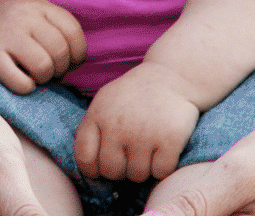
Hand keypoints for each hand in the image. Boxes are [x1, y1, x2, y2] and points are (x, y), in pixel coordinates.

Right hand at [0, 0, 86, 93]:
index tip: (64, 60)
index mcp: (35, 4)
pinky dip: (25, 87)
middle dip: (58, 69)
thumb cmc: (5, 25)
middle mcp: (21, 15)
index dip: (76, 53)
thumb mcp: (30, 12)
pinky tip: (18, 80)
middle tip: (44, 69)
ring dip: (42, 79)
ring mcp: (5, 34)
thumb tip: (77, 59)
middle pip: (60, 52)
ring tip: (31, 74)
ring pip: (44, 67)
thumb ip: (55, 26)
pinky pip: (22, 82)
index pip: (73, 32)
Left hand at [75, 61, 199, 184]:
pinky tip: (162, 150)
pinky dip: (162, 168)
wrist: (168, 78)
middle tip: (129, 157)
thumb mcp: (104, 103)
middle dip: (121, 170)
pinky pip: (160, 173)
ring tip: (146, 150)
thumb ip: (92, 129)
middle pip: (111, 172)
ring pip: (137, 175)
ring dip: (143, 169)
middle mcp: (117, 125)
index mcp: (97, 115)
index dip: (93, 170)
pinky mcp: (169, 140)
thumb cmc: (133, 96)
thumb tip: (87, 165)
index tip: (103, 167)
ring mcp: (143, 133)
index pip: (85, 158)